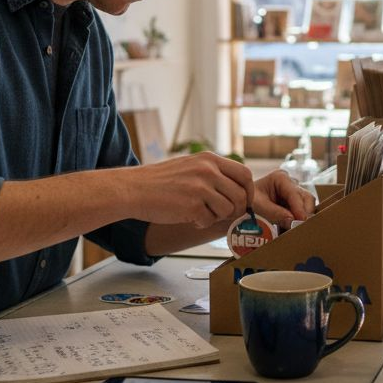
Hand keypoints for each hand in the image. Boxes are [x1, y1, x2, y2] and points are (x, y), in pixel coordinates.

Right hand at [128, 152, 253, 227]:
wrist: (133, 189)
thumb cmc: (161, 181)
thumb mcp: (191, 165)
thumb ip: (214, 173)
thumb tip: (240, 190)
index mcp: (209, 159)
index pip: (245, 174)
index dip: (248, 191)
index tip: (243, 201)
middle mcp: (208, 171)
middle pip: (241, 196)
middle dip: (236, 209)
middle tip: (222, 214)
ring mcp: (200, 188)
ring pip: (228, 210)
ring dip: (216, 216)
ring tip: (200, 212)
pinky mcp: (191, 206)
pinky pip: (209, 221)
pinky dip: (201, 223)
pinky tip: (188, 217)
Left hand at [252, 170, 314, 229]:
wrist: (240, 205)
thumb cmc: (247, 202)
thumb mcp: (258, 206)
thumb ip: (274, 213)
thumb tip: (292, 221)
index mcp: (280, 178)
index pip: (295, 194)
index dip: (300, 209)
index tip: (301, 222)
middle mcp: (290, 184)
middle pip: (306, 198)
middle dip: (305, 213)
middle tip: (302, 227)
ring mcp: (293, 194)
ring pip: (307, 206)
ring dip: (303, 218)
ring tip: (298, 229)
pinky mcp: (293, 204)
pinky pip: (302, 212)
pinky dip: (299, 221)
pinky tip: (294, 228)